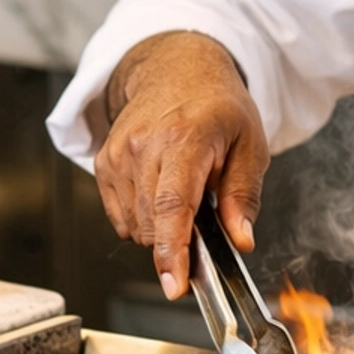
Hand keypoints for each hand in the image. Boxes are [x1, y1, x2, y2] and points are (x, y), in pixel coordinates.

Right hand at [94, 32, 269, 299]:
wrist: (174, 69)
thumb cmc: (216, 105)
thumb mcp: (250, 144)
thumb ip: (244, 195)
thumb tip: (241, 240)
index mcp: (185, 137)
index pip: (173, 206)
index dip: (173, 252)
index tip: (175, 285)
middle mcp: (144, 145)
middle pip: (151, 224)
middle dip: (177, 240)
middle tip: (202, 216)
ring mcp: (118, 154)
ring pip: (133, 226)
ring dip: (159, 229)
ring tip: (182, 193)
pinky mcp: (103, 163)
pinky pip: (120, 217)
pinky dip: (142, 219)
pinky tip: (159, 192)